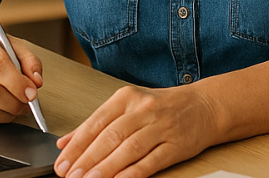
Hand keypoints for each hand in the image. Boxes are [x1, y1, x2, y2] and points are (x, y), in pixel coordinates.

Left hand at [53, 84, 214, 177]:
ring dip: (106, 167)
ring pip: (129, 148)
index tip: (62, 163)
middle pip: (110, 136)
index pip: (96, 122)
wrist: (205, 106)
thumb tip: (65, 142)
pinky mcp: (176, 145)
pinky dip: (133, 173)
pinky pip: (151, 161)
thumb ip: (96, 123)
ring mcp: (161, 127)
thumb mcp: (128, 106)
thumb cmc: (164, 107)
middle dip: (87, 159)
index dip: (77, 145)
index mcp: (128, 98)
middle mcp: (144, 110)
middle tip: (70, 175)